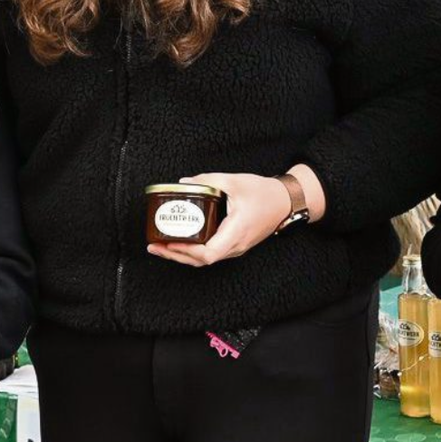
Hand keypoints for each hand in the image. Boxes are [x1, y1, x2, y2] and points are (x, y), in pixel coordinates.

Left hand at [148, 172, 289, 267]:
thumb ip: (207, 181)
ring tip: (161, 246)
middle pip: (202, 260)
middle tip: (154, 246)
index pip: (209, 253)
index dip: (187, 251)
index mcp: (236, 232)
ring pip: (205, 259)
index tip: (170, 241)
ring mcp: (235, 247)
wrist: (286, 202)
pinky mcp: (234, 244)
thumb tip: (184, 182)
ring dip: (182, 255)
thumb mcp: (234, 182)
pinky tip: (180, 242)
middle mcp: (235, 245)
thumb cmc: (265, 194)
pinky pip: (211, 253)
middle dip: (176, 255)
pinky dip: (193, 251)